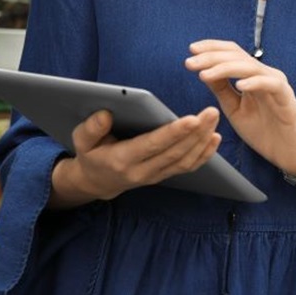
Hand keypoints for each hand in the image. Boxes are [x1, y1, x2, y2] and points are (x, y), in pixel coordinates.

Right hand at [53, 106, 221, 203]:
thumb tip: (105, 114)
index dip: (173, 133)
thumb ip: (91, 128)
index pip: (152, 145)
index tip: (192, 118)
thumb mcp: (81, 141)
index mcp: (122, 160)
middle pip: (175, 152)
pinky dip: (203, 153)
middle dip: (196, 132)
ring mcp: (155, 176)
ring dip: (203, 140)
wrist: (97, 182)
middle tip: (211, 112)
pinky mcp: (163, 175)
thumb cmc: (90, 154)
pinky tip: (214, 138)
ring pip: (184, 160)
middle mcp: (142, 171)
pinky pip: (187, 167)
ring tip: (214, 119)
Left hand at [185, 39, 295, 174]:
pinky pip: (271, 85)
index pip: (231, 52)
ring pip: (250, 67)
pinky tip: (238, 85)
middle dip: (211, 57)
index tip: (191, 50)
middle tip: (190, 63)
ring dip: (225, 68)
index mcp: (252, 75)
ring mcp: (277, 84)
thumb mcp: (233, 108)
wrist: (287, 155)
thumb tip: (203, 70)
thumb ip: (221, 89)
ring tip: (205, 74)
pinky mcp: (287, 98)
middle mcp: (265, 74)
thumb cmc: (262, 131)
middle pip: (237, 56)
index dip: (212, 48)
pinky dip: (254, 82)